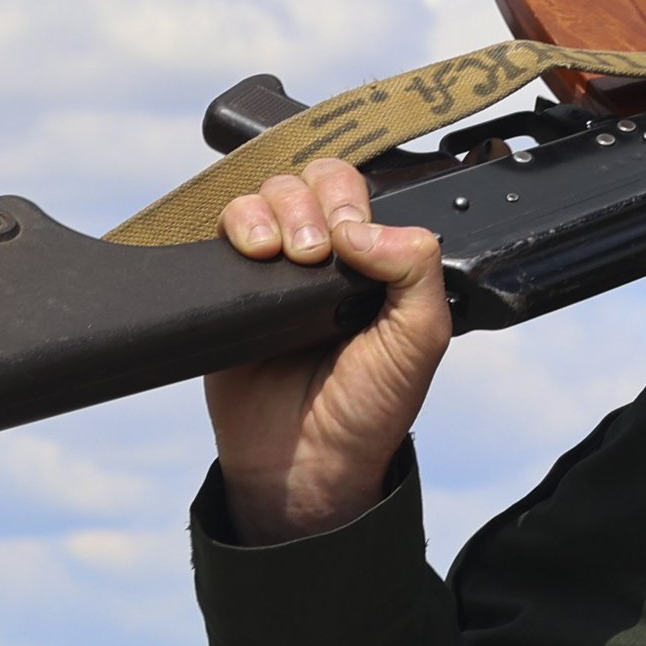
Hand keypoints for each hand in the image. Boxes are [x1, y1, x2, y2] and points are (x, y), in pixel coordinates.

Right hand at [203, 157, 451, 543]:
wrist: (305, 466)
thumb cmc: (369, 406)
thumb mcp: (421, 337)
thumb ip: (416, 270)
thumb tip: (364, 227)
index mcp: (374, 259)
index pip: (360, 191)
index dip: (350, 199)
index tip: (348, 236)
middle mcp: (325, 256)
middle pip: (310, 180)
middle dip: (310, 201)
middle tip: (313, 252)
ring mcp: (275, 269)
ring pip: (267, 195)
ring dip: (273, 211)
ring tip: (280, 255)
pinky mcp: (231, 290)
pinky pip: (224, 229)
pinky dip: (237, 225)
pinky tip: (251, 255)